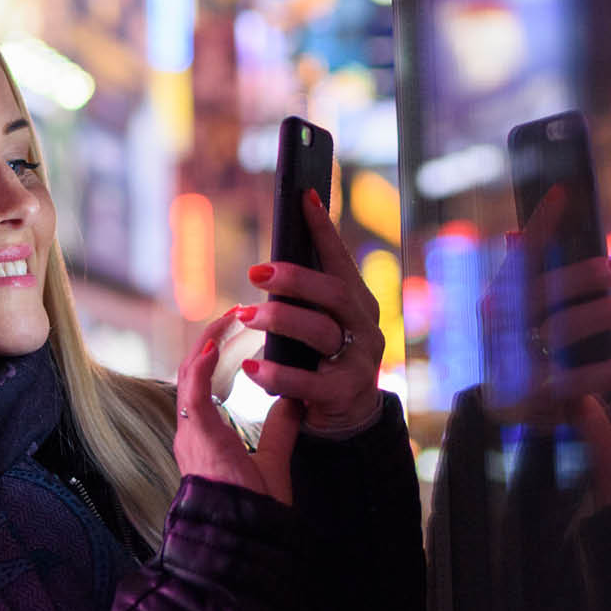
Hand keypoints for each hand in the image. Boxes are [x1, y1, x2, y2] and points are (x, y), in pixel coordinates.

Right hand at [175, 308, 301, 503]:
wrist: (247, 537)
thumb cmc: (254, 509)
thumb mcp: (273, 460)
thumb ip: (278, 430)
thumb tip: (292, 401)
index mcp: (204, 436)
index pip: (201, 385)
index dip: (213, 356)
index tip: (232, 333)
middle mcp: (191, 430)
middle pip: (191, 372)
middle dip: (209, 341)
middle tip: (232, 315)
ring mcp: (191, 432)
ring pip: (189, 374)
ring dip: (206, 343)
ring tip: (227, 318)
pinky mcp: (198, 434)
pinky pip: (193, 391)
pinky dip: (202, 365)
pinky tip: (215, 344)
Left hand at [238, 189, 385, 431]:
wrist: (347, 415)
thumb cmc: (321, 357)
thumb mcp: (317, 322)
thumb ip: (303, 297)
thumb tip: (269, 265)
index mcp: (357, 301)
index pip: (339, 259)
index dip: (323, 228)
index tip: (303, 196)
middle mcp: (364, 325)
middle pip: (332, 292)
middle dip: (293, 278)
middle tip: (255, 273)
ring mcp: (360, 360)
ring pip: (321, 331)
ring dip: (279, 319)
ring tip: (246, 315)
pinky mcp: (345, 392)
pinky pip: (308, 382)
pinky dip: (276, 374)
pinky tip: (251, 368)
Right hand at [482, 236, 610, 427]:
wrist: (502, 410)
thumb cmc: (521, 349)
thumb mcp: (517, 315)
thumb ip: (523, 280)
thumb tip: (516, 234)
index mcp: (499, 299)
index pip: (520, 256)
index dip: (540, 224)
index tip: (564, 191)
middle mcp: (501, 325)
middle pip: (543, 291)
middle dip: (585, 275)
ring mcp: (515, 359)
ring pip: (560, 330)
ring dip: (603, 315)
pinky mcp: (534, 394)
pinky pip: (574, 379)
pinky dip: (607, 371)